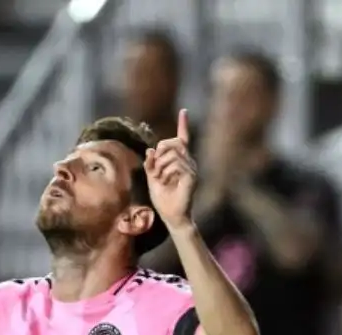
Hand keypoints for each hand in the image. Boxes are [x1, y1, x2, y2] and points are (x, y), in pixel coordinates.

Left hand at [145, 110, 197, 230]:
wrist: (172, 216)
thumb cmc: (163, 199)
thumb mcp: (151, 178)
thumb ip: (150, 164)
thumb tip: (150, 149)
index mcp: (179, 161)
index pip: (182, 139)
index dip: (183, 124)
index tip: (184, 111)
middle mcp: (188, 162)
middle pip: (171, 143)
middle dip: (159, 153)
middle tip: (154, 169)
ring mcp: (191, 169)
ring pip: (171, 154)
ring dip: (160, 165)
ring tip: (160, 178)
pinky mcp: (192, 176)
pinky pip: (175, 165)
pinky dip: (165, 172)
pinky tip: (166, 181)